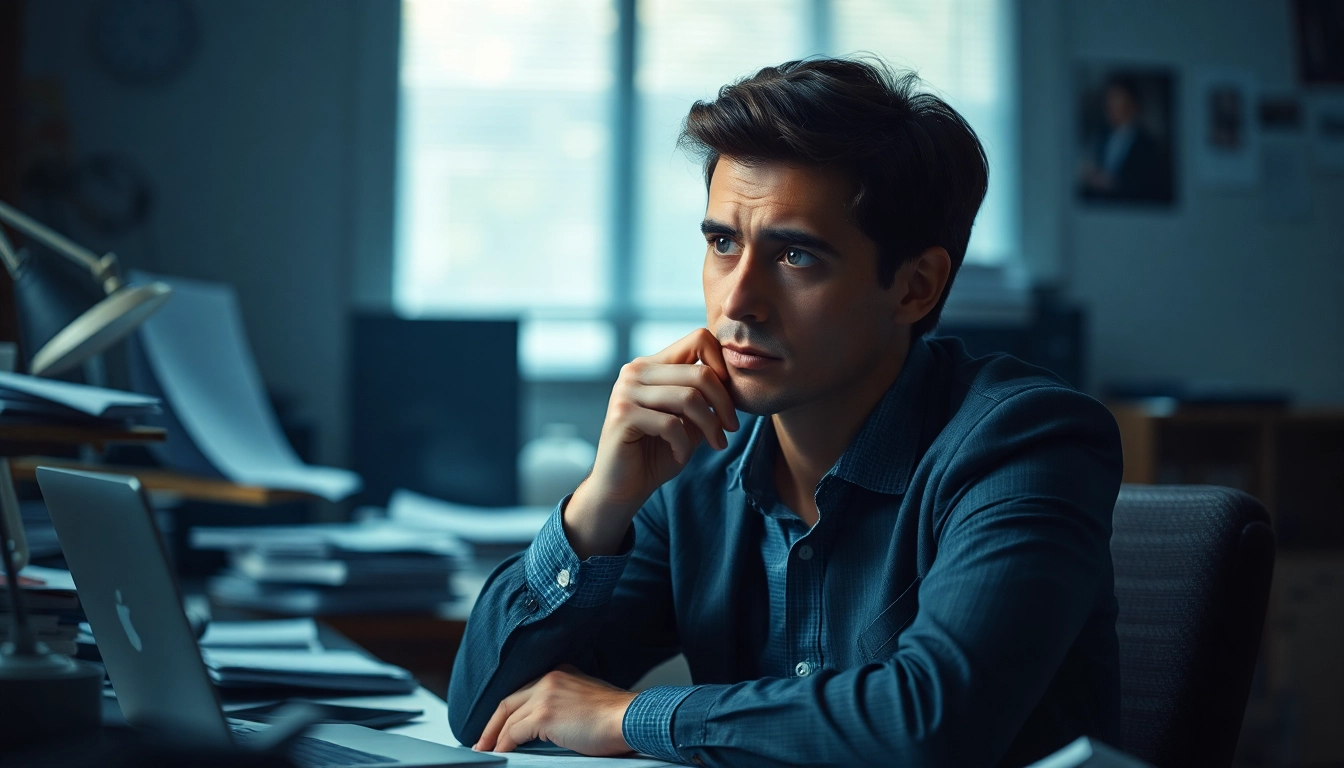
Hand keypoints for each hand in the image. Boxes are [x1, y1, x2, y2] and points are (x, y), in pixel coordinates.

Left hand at [472, 665, 635, 755]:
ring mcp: (546, 694)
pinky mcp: (545, 714)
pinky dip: (505, 744)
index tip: (499, 726)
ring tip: (488, 749)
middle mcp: (550, 678)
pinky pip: (515, 732)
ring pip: (509, 716)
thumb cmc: (616, 718)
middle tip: (483, 741)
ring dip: (495, 736)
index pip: (524, 691)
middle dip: (493, 723)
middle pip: (509, 701)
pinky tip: (502, 752)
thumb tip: (545, 729)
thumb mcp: (585, 703)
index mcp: (561, 673)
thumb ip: (563, 707)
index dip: (508, 711)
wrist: (631, 719)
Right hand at [564, 328, 738, 557]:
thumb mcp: (688, 419)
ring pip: (689, 398)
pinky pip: (671, 424)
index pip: (698, 339)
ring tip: (715, 444)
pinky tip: (681, 455)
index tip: (729, 399)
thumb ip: (704, 396)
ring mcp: (626, 390)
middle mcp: (636, 371)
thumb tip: (734, 376)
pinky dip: (684, 444)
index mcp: (652, 365)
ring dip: (710, 426)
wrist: (622, 488)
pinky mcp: (622, 414)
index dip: (722, 366)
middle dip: (724, 404)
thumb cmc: (658, 452)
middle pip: (700, 372)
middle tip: (731, 429)